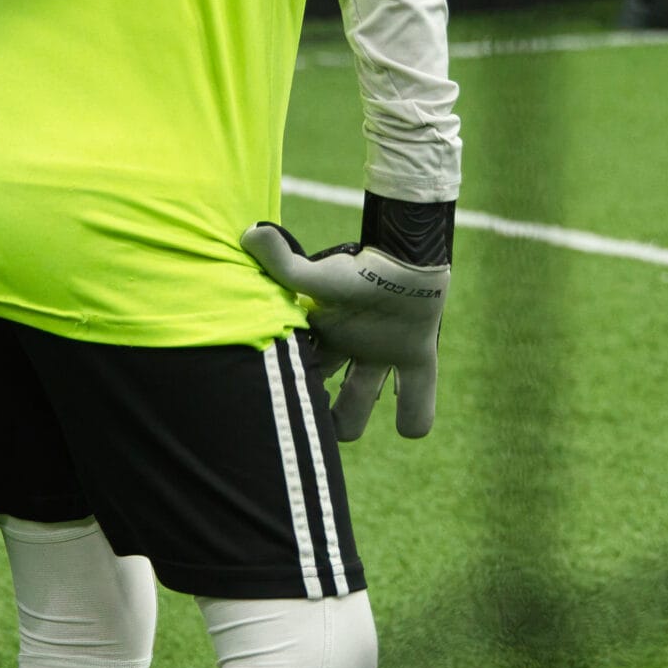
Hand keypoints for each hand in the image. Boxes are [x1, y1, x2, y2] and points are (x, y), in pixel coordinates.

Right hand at [241, 222, 447, 439]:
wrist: (404, 256)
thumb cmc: (358, 267)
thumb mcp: (316, 276)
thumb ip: (282, 265)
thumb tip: (249, 233)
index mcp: (321, 331)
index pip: (297, 370)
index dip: (289, 389)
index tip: (286, 402)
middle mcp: (348, 346)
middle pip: (321, 390)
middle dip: (315, 409)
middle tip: (313, 421)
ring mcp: (381, 353)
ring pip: (362, 400)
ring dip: (354, 418)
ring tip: (344, 432)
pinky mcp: (417, 354)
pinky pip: (418, 395)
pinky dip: (416, 417)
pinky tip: (409, 434)